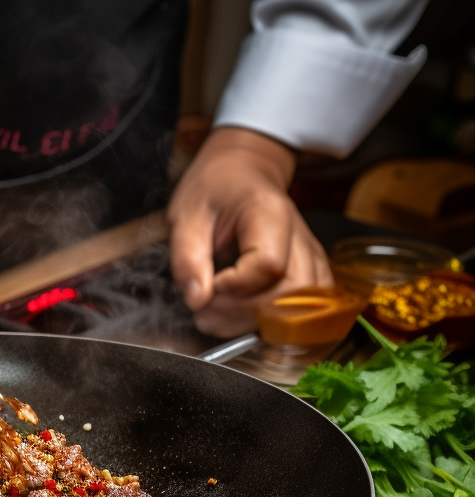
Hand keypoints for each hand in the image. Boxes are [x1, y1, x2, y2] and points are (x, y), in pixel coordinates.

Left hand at [167, 127, 332, 337]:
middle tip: (206, 310)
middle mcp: (299, 235)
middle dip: (244, 314)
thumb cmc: (214, 190)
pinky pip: (307, 309)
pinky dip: (275, 322)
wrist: (241, 173)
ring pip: (305, 308)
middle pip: (291, 294)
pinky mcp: (310, 271)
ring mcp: (310, 254)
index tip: (206, 286)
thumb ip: (187, 259)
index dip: (233, 288)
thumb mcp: (186, 217)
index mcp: (269, 213)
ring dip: (258, 323)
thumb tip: (197, 301)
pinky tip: (244, 315)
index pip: (267, 266)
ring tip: (221, 315)